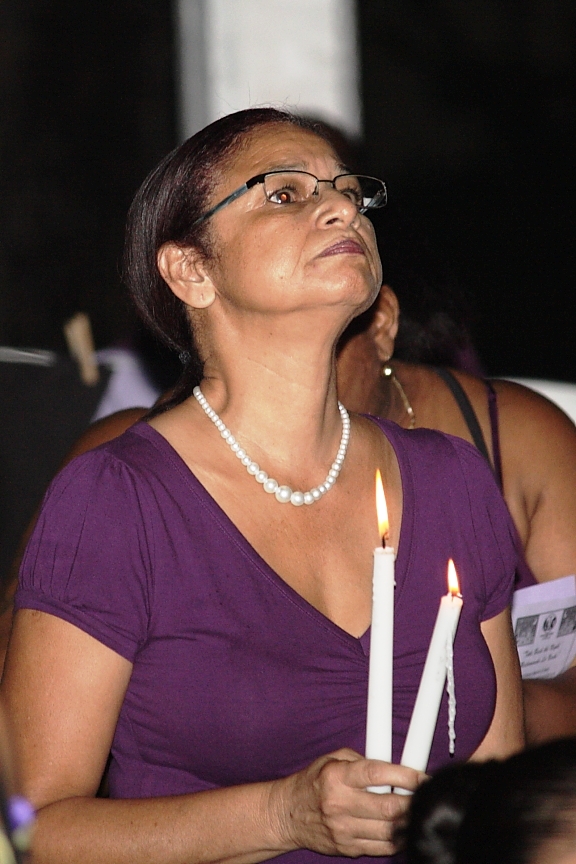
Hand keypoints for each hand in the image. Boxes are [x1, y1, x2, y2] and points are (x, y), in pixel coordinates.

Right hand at [272, 748, 424, 857]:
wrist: (288, 814)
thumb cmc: (313, 782)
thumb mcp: (333, 759)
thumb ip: (362, 760)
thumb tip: (392, 765)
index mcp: (338, 776)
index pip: (377, 775)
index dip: (404, 776)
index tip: (422, 777)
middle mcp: (340, 803)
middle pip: (388, 807)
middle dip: (412, 802)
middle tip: (423, 796)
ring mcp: (344, 829)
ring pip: (389, 831)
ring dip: (407, 821)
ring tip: (413, 811)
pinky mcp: (347, 848)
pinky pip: (381, 847)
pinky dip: (396, 838)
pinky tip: (400, 827)